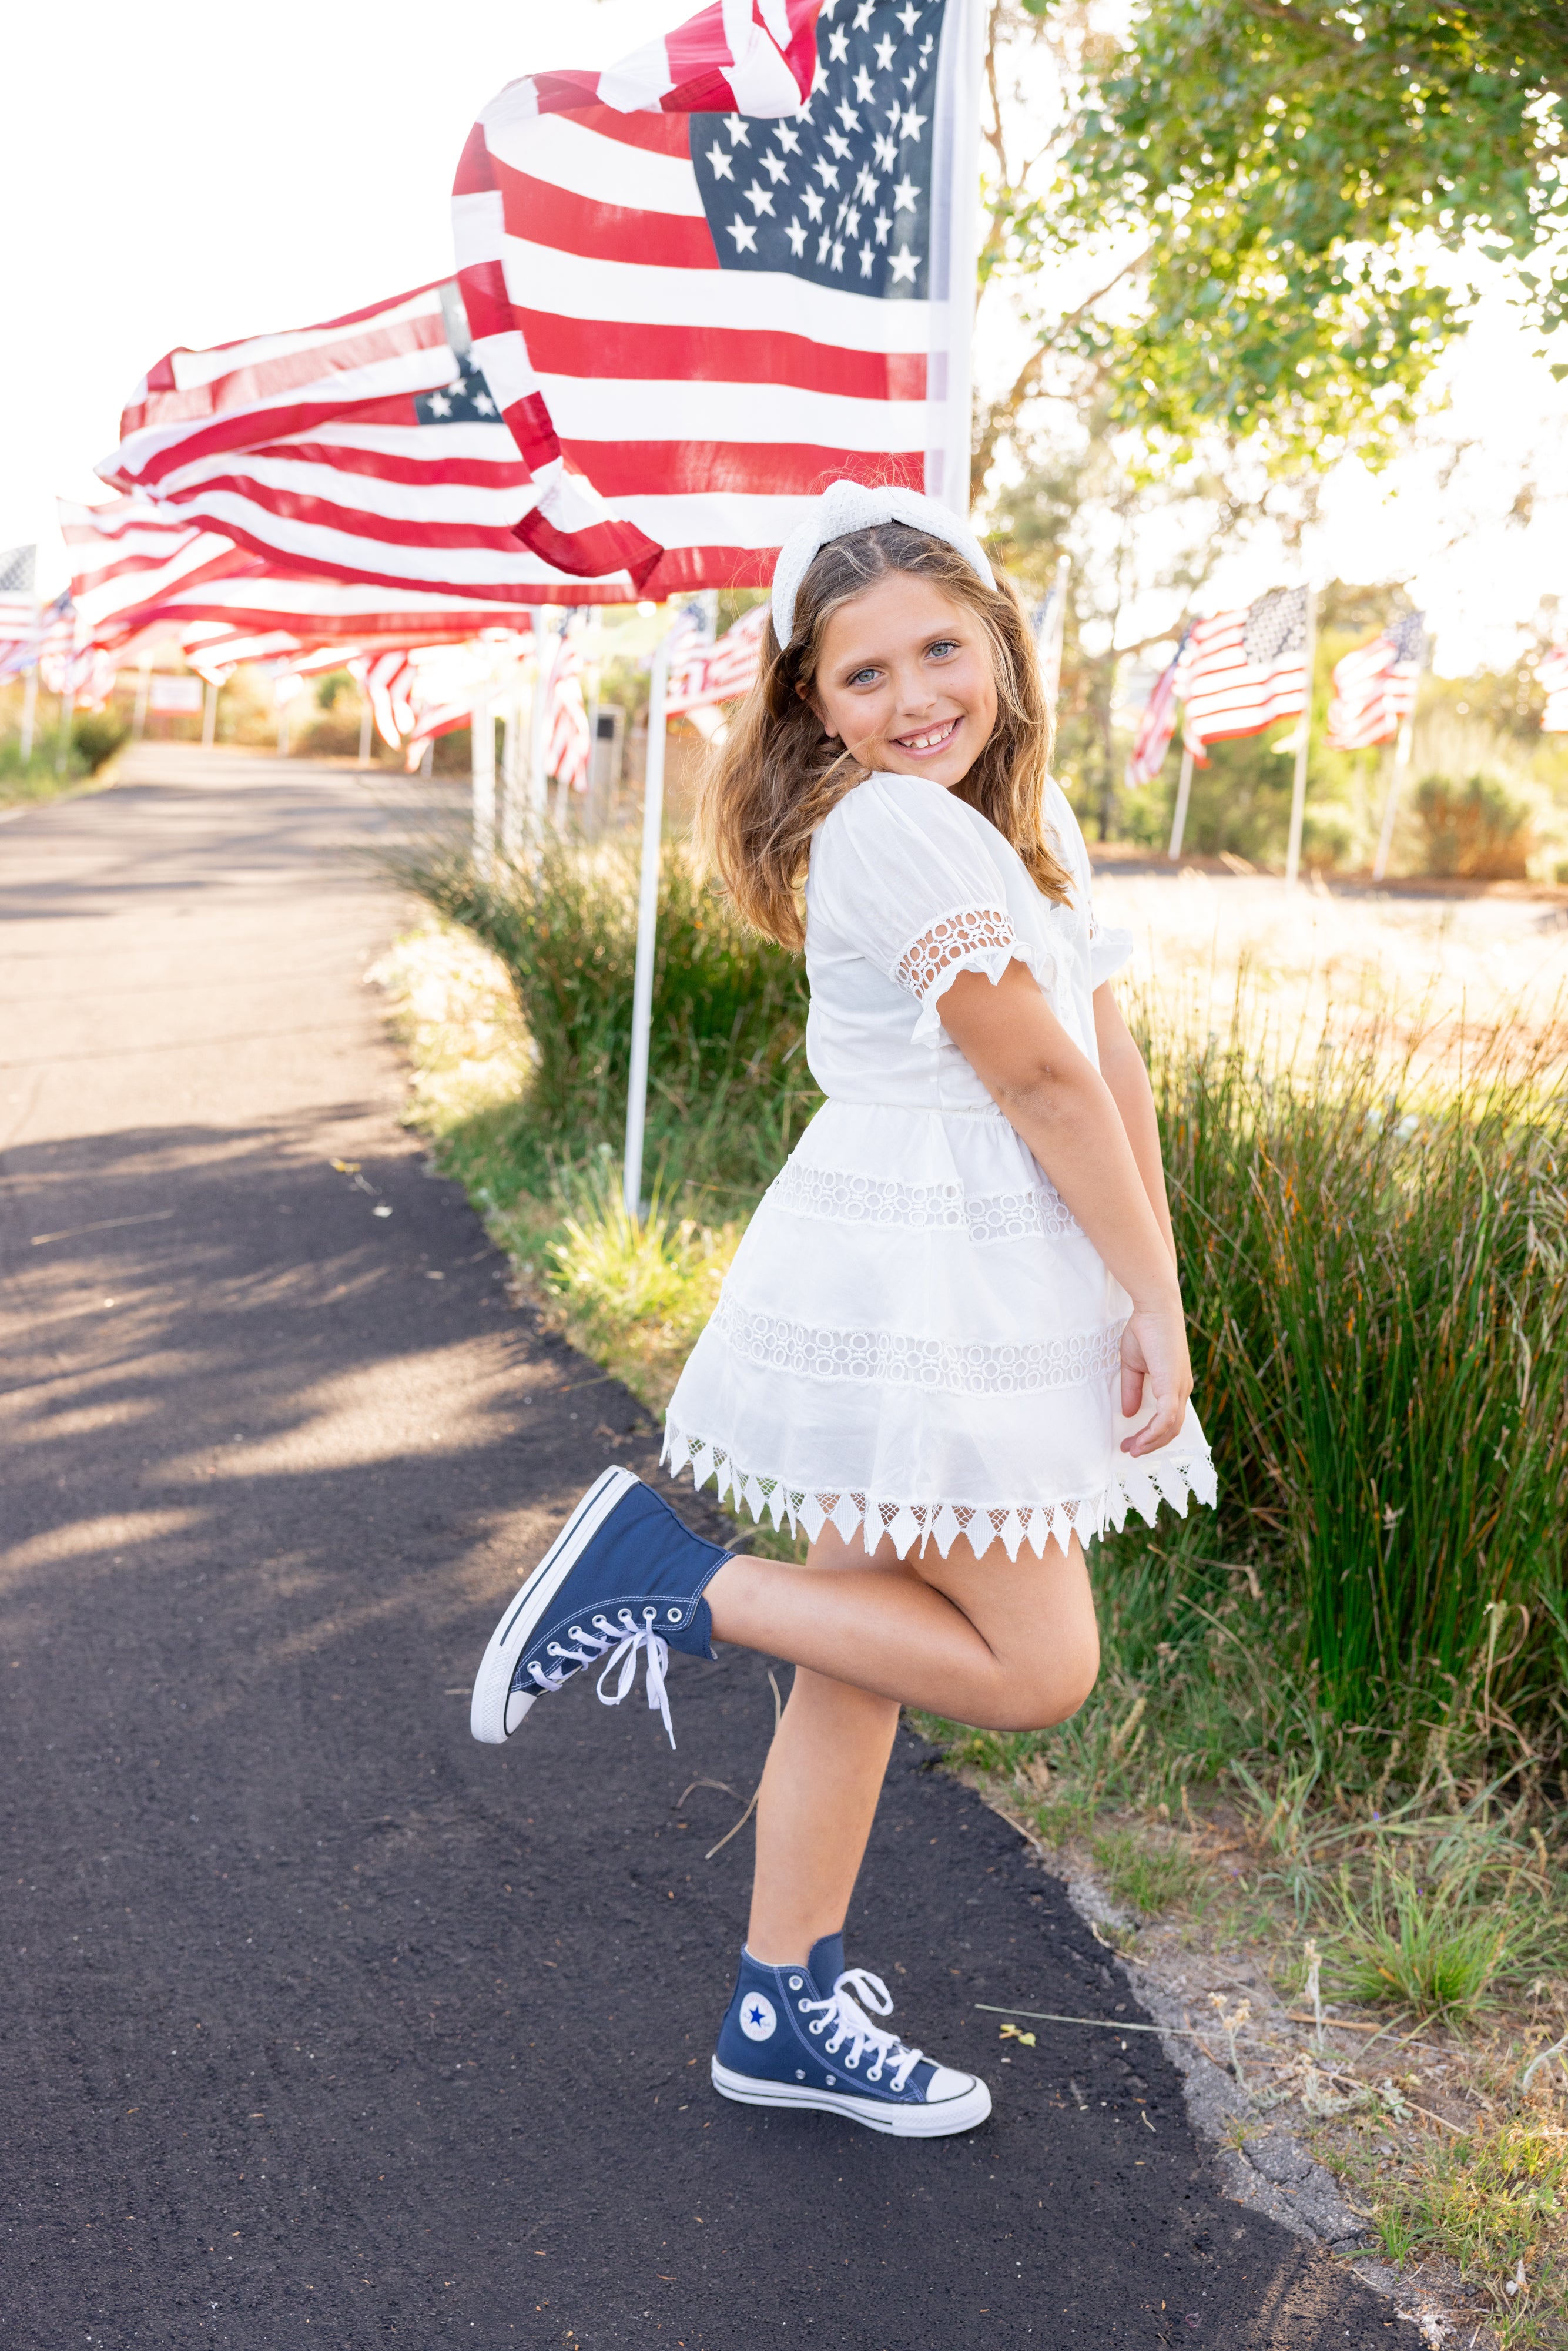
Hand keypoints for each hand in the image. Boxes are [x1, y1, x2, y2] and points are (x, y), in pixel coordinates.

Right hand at [1118, 1301, 1192, 1456]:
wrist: (1155, 1308)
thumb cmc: (1144, 1330)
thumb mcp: (1132, 1365)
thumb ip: (1132, 1389)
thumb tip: (1129, 1413)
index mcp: (1175, 1384)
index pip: (1169, 1419)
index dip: (1151, 1434)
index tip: (1131, 1442)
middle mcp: (1182, 1389)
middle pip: (1171, 1429)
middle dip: (1150, 1443)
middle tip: (1130, 1450)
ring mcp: (1180, 1388)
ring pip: (1170, 1427)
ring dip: (1151, 1442)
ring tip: (1132, 1449)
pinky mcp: (1173, 1385)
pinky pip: (1166, 1418)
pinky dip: (1154, 1432)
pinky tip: (1140, 1438)